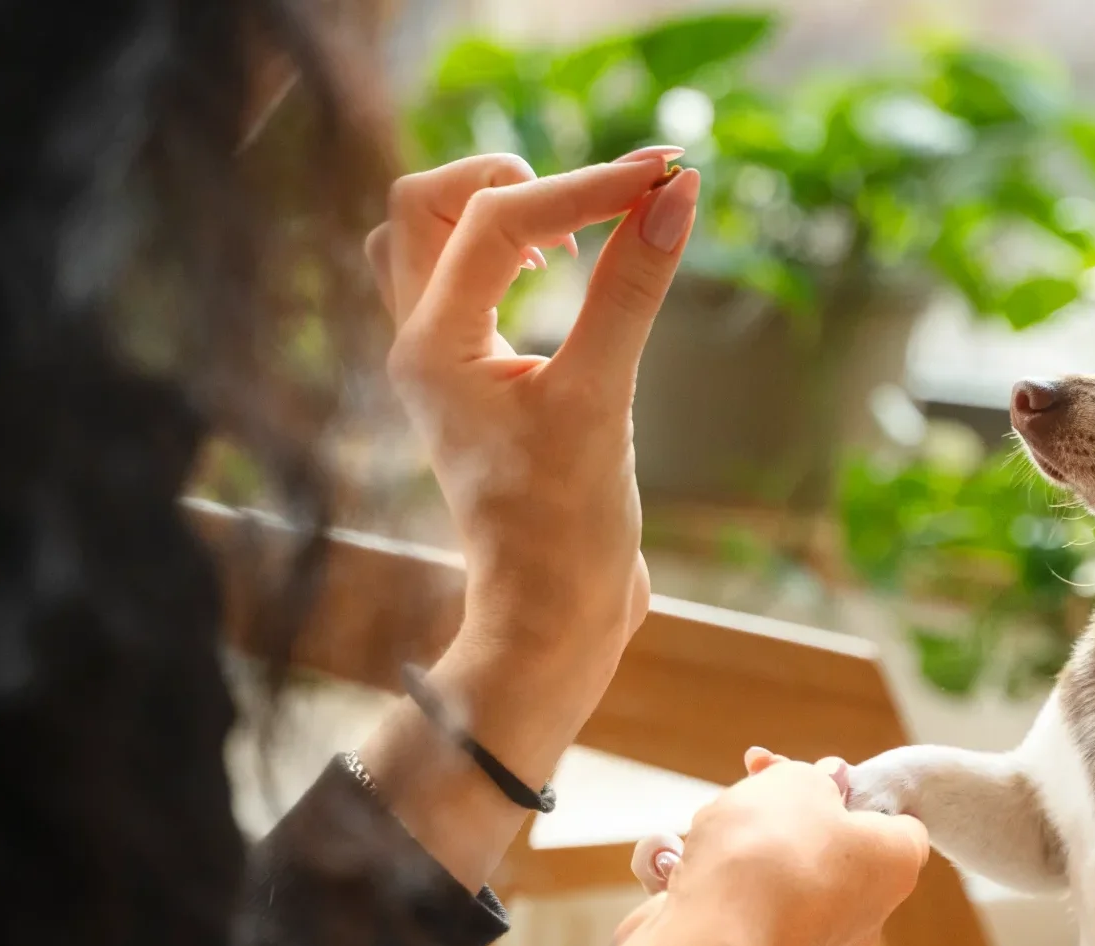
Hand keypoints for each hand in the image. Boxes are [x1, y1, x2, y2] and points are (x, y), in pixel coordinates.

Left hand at [366, 148, 697, 695]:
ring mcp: (440, 362)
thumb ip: (632, 289)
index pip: (496, 218)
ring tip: (571, 237)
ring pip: (429, 239)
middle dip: (511, 179)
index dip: (585, 186)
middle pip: (425, 204)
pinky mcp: (472, 379)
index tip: (665, 176)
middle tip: (595, 205)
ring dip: (496, 212)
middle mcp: (418, 344)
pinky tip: (568, 272)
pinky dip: (506, 254)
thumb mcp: (603, 400)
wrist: (551, 620)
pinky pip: (461, 282)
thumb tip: (676, 193)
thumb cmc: (566, 528)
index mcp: (431, 347)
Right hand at [596, 749, 930, 945]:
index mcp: (894, 865)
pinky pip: (736, 905)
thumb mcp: (797, 783)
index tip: (812, 773)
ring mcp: (809, 942)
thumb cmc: (768, 857)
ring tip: (709, 830)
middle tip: (752, 780)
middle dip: (783, 809)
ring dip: (738, 842)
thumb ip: (813, 776)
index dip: (853, 788)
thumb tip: (825, 783)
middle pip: (827, 843)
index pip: (894, 820)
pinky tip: (680, 869)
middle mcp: (863, 912)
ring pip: (774, 871)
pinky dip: (709, 881)